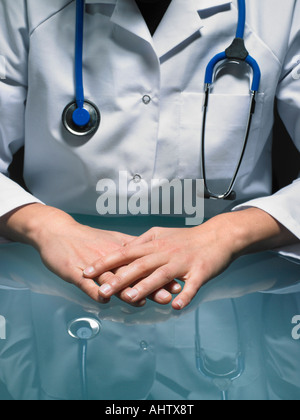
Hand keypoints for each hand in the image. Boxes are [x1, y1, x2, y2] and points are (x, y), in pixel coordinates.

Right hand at [0, 204, 179, 304]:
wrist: (57, 231)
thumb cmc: (85, 238)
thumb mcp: (110, 241)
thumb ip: (130, 249)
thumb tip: (150, 256)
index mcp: (120, 250)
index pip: (144, 264)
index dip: (161, 274)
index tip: (178, 282)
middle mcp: (110, 258)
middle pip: (133, 273)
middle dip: (151, 285)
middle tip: (168, 295)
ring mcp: (93, 265)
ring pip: (112, 279)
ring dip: (127, 290)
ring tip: (141, 301)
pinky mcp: (75, 272)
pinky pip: (87, 284)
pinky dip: (96, 292)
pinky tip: (105, 301)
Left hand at [83, 215, 239, 309]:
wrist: (218, 236)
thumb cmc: (187, 238)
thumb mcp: (161, 235)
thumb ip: (142, 242)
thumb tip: (122, 248)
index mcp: (154, 245)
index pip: (124, 253)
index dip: (105, 262)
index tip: (86, 271)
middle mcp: (165, 253)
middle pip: (139, 265)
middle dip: (119, 279)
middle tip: (102, 291)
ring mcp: (182, 263)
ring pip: (162, 275)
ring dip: (146, 287)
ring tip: (131, 298)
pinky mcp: (200, 272)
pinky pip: (192, 286)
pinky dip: (185, 296)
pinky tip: (175, 307)